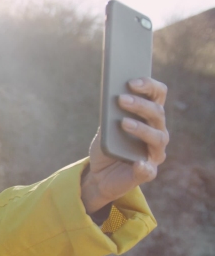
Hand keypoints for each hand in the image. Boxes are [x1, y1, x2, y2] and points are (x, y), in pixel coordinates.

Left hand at [81, 77, 168, 213]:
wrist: (99, 174)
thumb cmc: (107, 146)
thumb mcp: (105, 128)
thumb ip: (110, 114)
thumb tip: (111, 95)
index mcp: (149, 116)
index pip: (157, 94)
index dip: (148, 85)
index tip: (131, 80)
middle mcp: (157, 132)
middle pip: (157, 113)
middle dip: (140, 105)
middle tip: (121, 99)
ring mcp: (154, 153)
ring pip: (157, 137)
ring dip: (141, 128)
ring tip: (123, 123)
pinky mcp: (147, 172)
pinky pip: (149, 170)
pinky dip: (144, 165)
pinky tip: (137, 162)